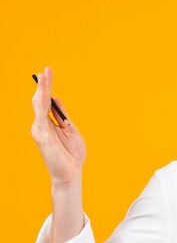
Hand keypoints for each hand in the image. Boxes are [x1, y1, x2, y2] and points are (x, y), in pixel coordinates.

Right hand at [31, 67, 85, 186]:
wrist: (71, 173)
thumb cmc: (71, 154)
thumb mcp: (70, 129)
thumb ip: (62, 115)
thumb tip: (55, 98)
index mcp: (48, 124)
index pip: (46, 102)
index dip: (47, 87)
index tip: (48, 72)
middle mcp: (41, 125)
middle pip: (41, 101)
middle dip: (44, 85)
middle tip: (46, 69)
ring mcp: (40, 130)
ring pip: (39, 106)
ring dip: (42, 90)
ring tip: (44, 77)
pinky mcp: (43, 136)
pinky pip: (41, 117)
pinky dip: (41, 105)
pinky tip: (42, 94)